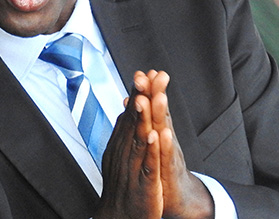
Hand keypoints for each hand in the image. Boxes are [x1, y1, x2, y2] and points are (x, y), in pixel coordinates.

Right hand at [94, 85, 161, 218]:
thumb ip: (126, 129)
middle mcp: (125, 152)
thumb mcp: (125, 153)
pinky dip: (151, 150)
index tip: (143, 72)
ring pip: (139, 139)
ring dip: (142, 118)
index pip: (131, 113)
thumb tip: (127, 106)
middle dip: (139, 98)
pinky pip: (148, 165)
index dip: (138, 93)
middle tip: (142, 76)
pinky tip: (156, 136)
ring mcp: (134, 167)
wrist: (122, 217)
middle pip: (133, 121)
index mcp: (123, 144)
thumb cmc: (126, 184)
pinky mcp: (144, 183)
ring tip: (146, 99)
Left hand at [135, 71, 214, 218]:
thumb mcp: (154, 139)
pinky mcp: (169, 172)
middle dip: (156, 93)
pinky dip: (164, 145)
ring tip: (158, 96)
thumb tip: (136, 96)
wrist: (177, 196)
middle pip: (160, 112)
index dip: (150, 89)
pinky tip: (162, 134)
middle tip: (151, 75)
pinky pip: (166, 157)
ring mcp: (169, 154)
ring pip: (164, 130)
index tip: (145, 71)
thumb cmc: (163, 165)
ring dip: (161, 113)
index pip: (153, 106)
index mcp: (159, 130)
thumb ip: (147, 117)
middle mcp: (166, 138)